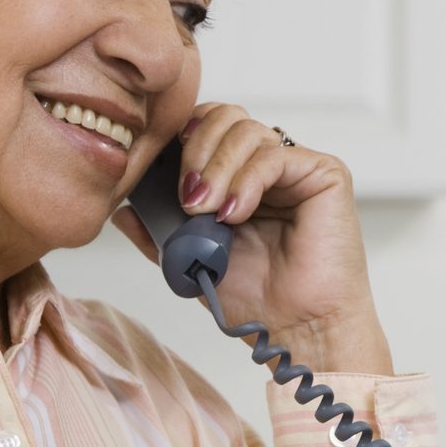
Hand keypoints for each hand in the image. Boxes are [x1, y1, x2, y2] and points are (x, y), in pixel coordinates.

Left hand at [112, 103, 393, 374]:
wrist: (298, 329)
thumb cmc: (258, 299)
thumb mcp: (190, 262)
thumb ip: (158, 233)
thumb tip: (121, 211)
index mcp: (238, 177)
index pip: (205, 128)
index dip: (181, 140)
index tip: (161, 173)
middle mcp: (267, 166)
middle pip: (224, 116)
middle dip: (196, 151)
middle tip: (188, 198)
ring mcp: (296, 167)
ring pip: (247, 131)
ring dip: (219, 169)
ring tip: (212, 213)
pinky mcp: (324, 174)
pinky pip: (274, 155)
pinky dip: (247, 181)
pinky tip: (236, 213)